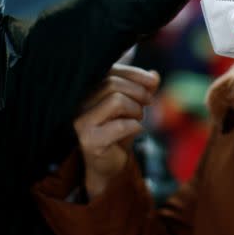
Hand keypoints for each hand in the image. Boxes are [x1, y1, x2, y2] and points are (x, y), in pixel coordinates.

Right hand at [73, 64, 159, 198]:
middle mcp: (79, 103)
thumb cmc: (119, 130)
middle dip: (138, 92)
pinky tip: (135, 131)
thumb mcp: (133, 105)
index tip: (152, 81)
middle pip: (113, 84)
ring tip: (138, 118)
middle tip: (148, 103)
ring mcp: (82, 122)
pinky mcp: (89, 140)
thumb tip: (154, 75)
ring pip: (116, 101)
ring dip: (136, 109)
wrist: (109, 164)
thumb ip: (143, 88)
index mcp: (88, 89)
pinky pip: (120, 126)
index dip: (135, 74)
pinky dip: (135, 127)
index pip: (110, 70)